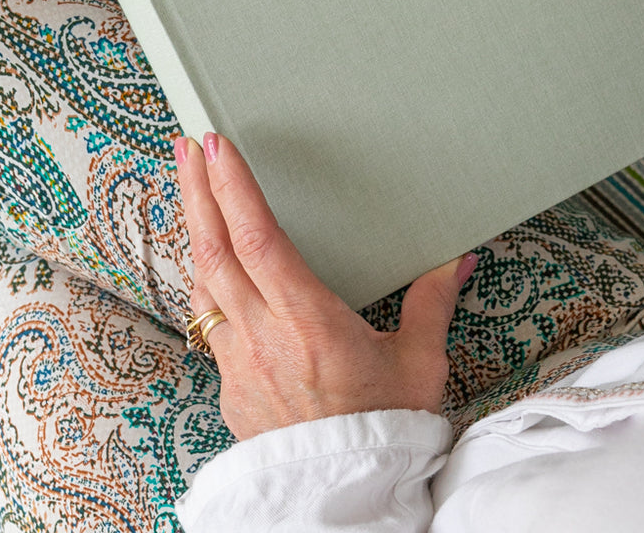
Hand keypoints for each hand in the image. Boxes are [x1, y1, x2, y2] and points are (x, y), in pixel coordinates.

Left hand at [176, 133, 475, 439]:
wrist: (344, 498)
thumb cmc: (383, 429)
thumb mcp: (419, 362)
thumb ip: (432, 302)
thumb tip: (457, 259)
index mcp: (307, 320)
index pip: (258, 238)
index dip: (234, 187)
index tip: (219, 146)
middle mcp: (262, 335)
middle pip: (213, 249)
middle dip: (196, 190)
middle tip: (186, 145)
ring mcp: (238, 361)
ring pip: (202, 283)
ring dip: (195, 231)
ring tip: (191, 191)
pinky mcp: (230, 385)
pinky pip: (209, 320)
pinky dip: (205, 280)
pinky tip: (211, 266)